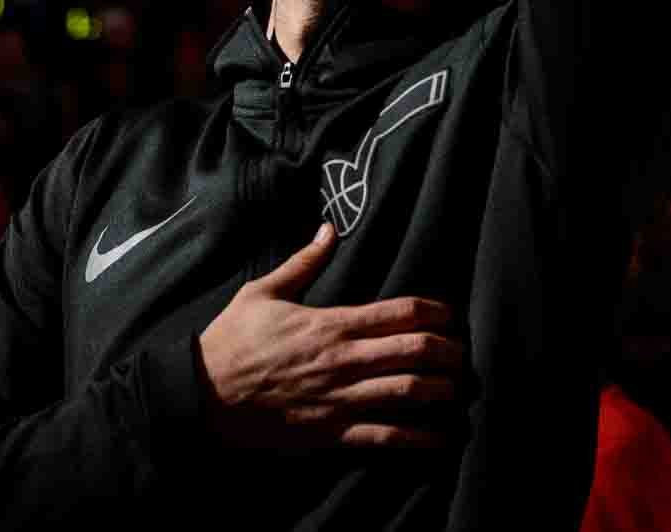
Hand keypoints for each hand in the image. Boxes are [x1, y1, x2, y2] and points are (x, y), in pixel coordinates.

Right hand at [196, 223, 463, 449]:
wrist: (205, 394)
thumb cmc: (233, 339)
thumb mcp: (265, 291)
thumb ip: (304, 263)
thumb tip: (329, 230)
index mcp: (331, 323)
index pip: (398, 313)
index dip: (434, 313)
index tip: (451, 316)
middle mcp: (344, 360)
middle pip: (414, 352)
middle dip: (448, 352)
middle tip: (464, 353)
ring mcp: (340, 399)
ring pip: (408, 393)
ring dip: (442, 391)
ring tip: (458, 389)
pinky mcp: (332, 434)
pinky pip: (385, 438)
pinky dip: (419, 439)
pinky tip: (440, 438)